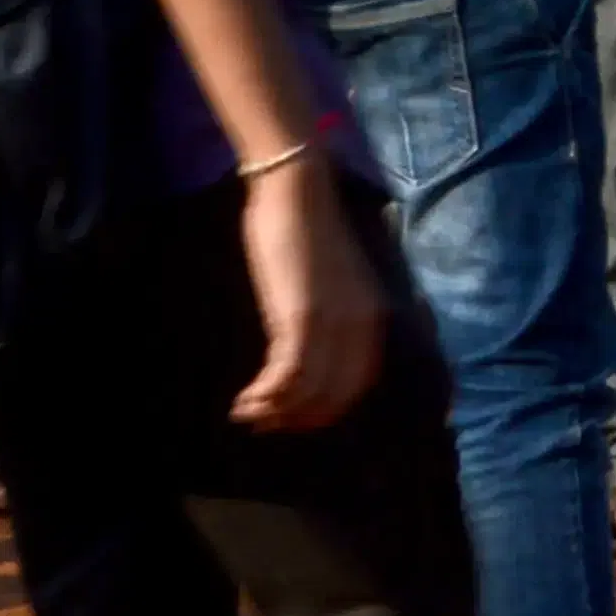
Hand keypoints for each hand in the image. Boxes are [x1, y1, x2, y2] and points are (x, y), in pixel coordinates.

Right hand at [227, 154, 388, 428]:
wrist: (297, 191)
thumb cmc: (306, 228)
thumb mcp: (330, 280)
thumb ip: (331, 314)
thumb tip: (309, 346)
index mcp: (370, 316)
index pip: (356, 383)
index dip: (326, 409)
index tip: (296, 418)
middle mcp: (359, 326)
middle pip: (333, 396)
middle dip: (298, 418)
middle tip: (266, 424)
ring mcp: (331, 324)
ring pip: (307, 391)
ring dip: (274, 410)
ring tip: (246, 414)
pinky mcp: (300, 318)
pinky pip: (286, 375)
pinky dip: (265, 395)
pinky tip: (244, 400)